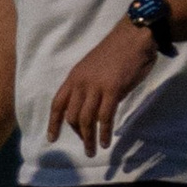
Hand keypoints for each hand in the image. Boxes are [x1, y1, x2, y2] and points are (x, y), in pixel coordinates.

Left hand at [46, 16, 158, 156]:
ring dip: (88, 139)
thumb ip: (91, 86)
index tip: (52, 139)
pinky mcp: (112, 90)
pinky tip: (106, 142)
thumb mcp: (95, 68)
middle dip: (77, 134)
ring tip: (93, 151)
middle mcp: (80, 83)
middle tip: (86, 145)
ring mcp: (95, 86)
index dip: (53, 123)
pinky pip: (105, 117)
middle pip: (71, 116)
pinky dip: (104, 132)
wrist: (135, 35)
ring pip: (86, 120)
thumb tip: (96, 107)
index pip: (57, 104)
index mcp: (74, 77)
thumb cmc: (119, 50)